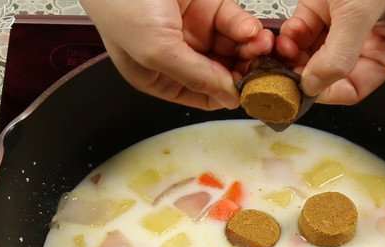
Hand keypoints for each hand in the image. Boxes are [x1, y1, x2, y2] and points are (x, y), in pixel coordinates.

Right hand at [80, 0, 274, 109]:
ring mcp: (195, 30)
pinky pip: (234, 23)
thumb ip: (196, 77)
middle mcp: (178, 55)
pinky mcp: (208, 6)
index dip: (227, 96)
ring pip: (233, 49)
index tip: (251, 93)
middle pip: (224, 74)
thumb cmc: (121, 5)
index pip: (203, 97)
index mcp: (159, 76)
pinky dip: (246, 28)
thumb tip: (228, 99)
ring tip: (261, 47)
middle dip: (245, 72)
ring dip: (251, 50)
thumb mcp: (157, 52)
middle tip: (263, 70)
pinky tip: (251, 31)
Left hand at [275, 0, 384, 104]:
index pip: (356, 87)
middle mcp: (367, 38)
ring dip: (293, 59)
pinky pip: (301, 34)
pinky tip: (283, 38)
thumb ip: (338, 55)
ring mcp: (343, 22)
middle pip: (330, 73)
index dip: (328, 93)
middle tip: (281, 77)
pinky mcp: (322, 6)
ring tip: (279, 56)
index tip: (302, 93)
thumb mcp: (360, 13)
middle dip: (304, 74)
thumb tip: (315, 86)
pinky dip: (289, 38)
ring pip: (312, 56)